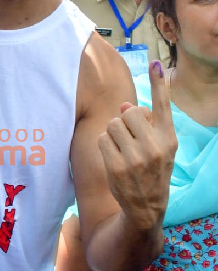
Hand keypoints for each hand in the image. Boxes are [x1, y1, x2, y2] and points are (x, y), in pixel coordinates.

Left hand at [98, 60, 176, 232]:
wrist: (146, 207)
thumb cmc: (150, 171)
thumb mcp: (157, 148)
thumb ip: (146, 125)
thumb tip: (125, 104)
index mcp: (168, 138)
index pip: (163, 106)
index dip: (158, 83)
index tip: (155, 63)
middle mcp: (155, 146)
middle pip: (128, 112)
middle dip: (123, 121)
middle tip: (129, 139)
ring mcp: (136, 157)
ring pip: (112, 124)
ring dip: (112, 133)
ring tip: (122, 150)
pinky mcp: (117, 166)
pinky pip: (102, 138)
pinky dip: (104, 145)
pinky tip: (113, 158)